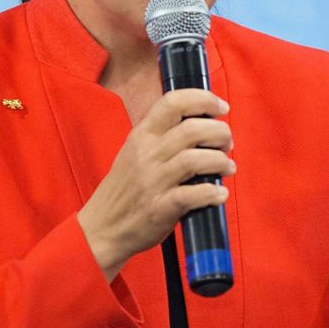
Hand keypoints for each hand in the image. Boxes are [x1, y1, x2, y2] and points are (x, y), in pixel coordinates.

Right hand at [77, 89, 234, 280]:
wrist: (101, 228)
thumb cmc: (123, 190)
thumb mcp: (133, 152)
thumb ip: (160, 136)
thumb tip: (200, 123)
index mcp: (141, 136)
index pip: (172, 102)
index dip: (203, 99)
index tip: (221, 108)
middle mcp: (146, 154)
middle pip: (191, 129)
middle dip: (220, 132)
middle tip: (227, 142)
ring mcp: (152, 182)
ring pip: (195, 159)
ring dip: (220, 161)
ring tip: (227, 166)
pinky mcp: (160, 208)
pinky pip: (192, 194)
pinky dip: (212, 192)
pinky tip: (219, 193)